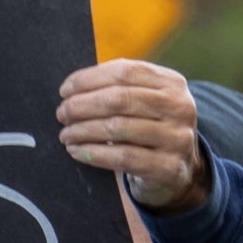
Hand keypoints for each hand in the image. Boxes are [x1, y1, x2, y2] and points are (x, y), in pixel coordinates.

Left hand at [56, 60, 210, 214]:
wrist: (180, 170)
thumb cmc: (150, 130)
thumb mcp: (146, 103)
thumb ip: (119, 89)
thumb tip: (72, 89)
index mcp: (172, 83)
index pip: (124, 72)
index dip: (89, 79)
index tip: (65, 90)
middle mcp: (179, 107)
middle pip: (119, 99)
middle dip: (82, 105)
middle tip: (62, 113)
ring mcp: (176, 138)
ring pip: (117, 128)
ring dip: (83, 130)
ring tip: (66, 134)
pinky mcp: (167, 167)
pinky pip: (122, 157)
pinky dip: (93, 153)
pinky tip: (76, 150)